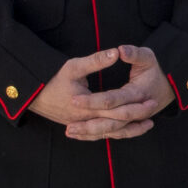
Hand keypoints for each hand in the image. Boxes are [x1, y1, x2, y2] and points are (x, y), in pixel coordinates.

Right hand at [29, 44, 168, 138]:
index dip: (134, 104)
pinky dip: (116, 134)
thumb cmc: (53, 78)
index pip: (115, 108)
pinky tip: (127, 130)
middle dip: (136, 118)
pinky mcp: (81, 127)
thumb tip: (117, 52)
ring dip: (130, 130)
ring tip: (148, 125)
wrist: (33, 95)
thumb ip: (96, 61)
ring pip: (110, 133)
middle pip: (116, 123)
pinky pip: (102, 135)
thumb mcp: (74, 66)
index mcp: (86, 105)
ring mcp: (83, 126)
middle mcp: (86, 120)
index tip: (150, 99)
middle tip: (154, 110)